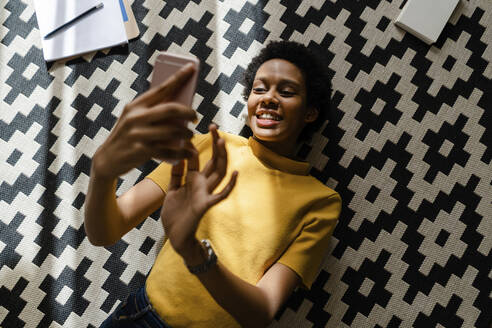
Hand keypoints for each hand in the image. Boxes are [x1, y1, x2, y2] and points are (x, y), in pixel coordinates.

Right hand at [92, 64, 197, 178]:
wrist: (107, 160)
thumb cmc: (127, 137)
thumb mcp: (133, 119)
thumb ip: (151, 112)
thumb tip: (181, 106)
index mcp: (135, 105)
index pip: (161, 88)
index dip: (178, 77)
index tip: (192, 67)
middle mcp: (136, 117)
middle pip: (171, 109)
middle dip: (189, 112)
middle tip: (195, 117)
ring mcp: (138, 134)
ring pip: (173, 130)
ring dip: (187, 133)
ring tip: (190, 135)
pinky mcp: (141, 151)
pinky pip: (169, 150)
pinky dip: (182, 152)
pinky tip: (189, 152)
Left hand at [161, 125, 237, 254]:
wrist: (175, 236)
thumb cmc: (174, 215)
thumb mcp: (172, 190)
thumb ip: (177, 174)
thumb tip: (178, 155)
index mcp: (194, 181)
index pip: (200, 158)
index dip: (200, 144)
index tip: (198, 129)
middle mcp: (202, 185)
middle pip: (213, 161)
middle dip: (215, 144)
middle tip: (214, 126)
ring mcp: (206, 194)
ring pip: (218, 173)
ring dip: (221, 158)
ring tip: (222, 141)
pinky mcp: (205, 205)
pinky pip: (220, 195)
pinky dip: (229, 186)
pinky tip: (234, 174)